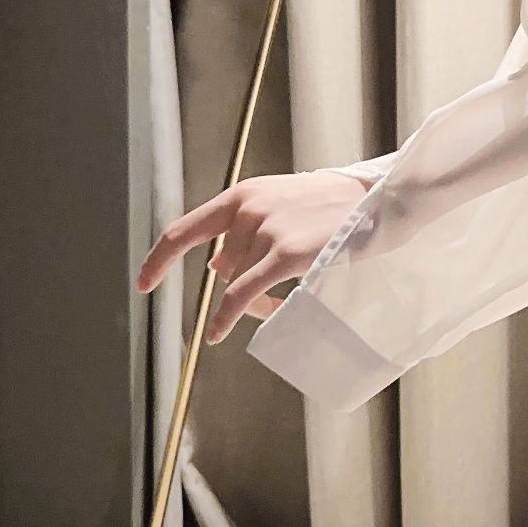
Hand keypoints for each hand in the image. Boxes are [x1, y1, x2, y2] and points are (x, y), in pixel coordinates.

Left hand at [135, 171, 373, 343]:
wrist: (382, 199)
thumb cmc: (338, 204)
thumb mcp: (284, 204)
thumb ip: (248, 229)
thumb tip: (217, 264)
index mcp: (244, 194)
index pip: (185, 229)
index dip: (160, 259)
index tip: (144, 284)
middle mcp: (248, 209)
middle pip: (224, 266)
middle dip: (240, 284)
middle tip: (268, 296)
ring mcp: (267, 230)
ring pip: (239, 282)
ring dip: (255, 299)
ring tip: (286, 296)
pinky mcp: (287, 254)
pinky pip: (244, 293)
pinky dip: (227, 316)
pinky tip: (217, 332)